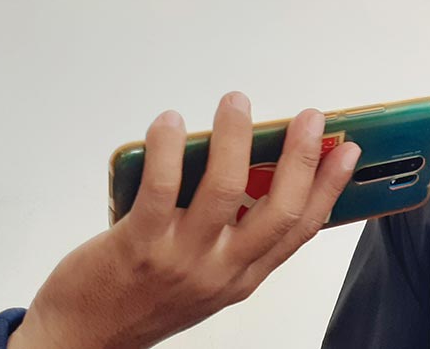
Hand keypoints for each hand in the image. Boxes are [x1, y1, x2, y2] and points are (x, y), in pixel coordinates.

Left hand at [7, 92, 360, 348]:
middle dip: (300, 158)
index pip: (301, 229)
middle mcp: (221, 270)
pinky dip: (168, 148)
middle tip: (309, 118)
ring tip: (237, 104)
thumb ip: (232, 235)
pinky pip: (162, 188)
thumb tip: (252, 170)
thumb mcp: (205, 277)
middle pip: (278, 210)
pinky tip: (170, 122)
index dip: (329, 187)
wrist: (83, 339)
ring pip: (225, 190)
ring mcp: (182, 258)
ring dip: (236, 139)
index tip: (346, 152)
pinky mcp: (138, 245)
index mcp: (243, 276)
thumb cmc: (142, 300)